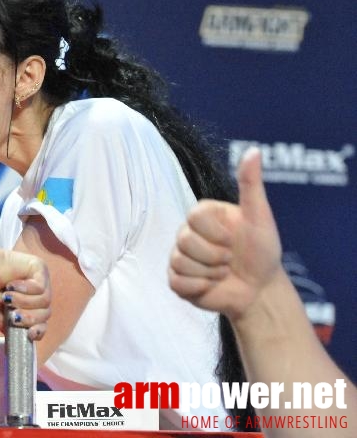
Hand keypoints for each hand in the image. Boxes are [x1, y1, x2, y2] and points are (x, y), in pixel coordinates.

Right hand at [0, 249, 50, 340]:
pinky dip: (26, 289)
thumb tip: (27, 340)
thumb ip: (15, 329)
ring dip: (24, 302)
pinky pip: (41, 286)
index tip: (29, 334)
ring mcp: (39, 278)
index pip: (43, 321)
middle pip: (46, 313)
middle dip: (30, 318)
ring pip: (45, 301)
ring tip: (7, 298)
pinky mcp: (38, 266)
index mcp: (30, 303)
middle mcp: (37, 291)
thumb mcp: (1, 318)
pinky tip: (11, 285)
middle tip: (13, 316)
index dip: (39, 330)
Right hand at [169, 147, 283, 319]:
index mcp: (204, 216)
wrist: (261, 290)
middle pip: (185, 240)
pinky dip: (199, 288)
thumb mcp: (260, 217)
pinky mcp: (177, 280)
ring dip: (210, 273)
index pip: (194, 216)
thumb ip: (251, 184)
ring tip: (223, 273)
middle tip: (230, 260)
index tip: (233, 240)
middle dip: (215, 256)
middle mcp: (188, 233)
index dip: (216, 233)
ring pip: (180, 262)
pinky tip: (212, 286)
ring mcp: (180, 257)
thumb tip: (253, 150)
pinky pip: (176, 282)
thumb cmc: (262, 252)